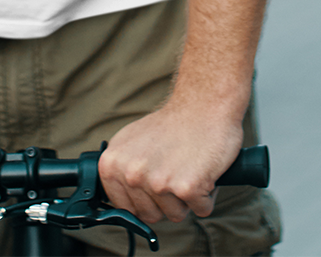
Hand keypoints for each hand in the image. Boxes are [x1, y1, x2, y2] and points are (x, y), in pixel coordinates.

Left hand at [99, 99, 244, 223]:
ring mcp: (158, 182)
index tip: (155, 183)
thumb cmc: (173, 123)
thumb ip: (122, 170)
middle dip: (167, 201)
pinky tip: (204, 171)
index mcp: (112, 164)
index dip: (145, 200)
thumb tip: (120, 200)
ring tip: (188, 168)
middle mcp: (132, 175)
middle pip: (150, 215)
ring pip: (175, 215)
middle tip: (175, 171)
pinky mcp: (187, 187)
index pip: (125, 208)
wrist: (204, 105)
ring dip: (187, 198)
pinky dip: (207, 194)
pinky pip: (201, 209)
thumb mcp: (132, 142)